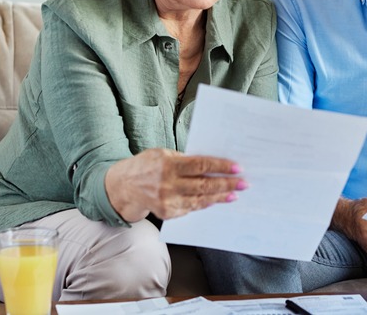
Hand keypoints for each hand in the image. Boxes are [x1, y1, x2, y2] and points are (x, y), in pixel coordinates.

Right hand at [104, 148, 245, 221]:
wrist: (123, 186)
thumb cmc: (146, 165)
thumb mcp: (163, 154)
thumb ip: (184, 159)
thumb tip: (211, 163)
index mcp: (168, 165)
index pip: (200, 165)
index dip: (220, 167)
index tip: (237, 167)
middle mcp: (167, 185)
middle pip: (204, 185)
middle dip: (226, 184)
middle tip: (244, 183)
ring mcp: (167, 201)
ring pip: (200, 200)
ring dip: (220, 197)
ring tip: (234, 194)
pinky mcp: (167, 213)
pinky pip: (191, 208)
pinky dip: (205, 204)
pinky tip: (216, 201)